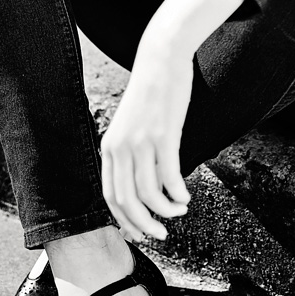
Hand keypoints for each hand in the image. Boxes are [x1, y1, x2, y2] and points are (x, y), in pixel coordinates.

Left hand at [100, 0, 246, 239]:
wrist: (160, 60)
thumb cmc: (150, 95)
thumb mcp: (131, 126)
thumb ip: (132, 154)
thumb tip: (146, 186)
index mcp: (109, 147)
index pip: (110, 197)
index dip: (125, 221)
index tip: (140, 233)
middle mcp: (120, 148)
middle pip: (126, 202)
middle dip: (144, 226)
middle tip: (161, 235)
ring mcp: (141, 142)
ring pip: (148, 194)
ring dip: (165, 211)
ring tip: (179, 211)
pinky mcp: (163, 135)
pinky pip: (169, 177)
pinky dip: (177, 193)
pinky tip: (185, 196)